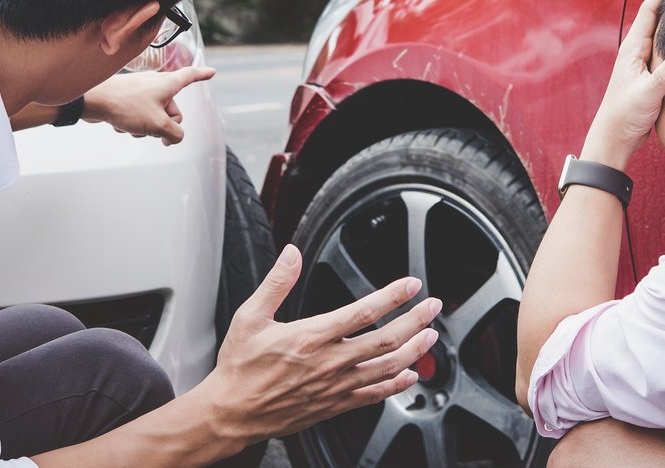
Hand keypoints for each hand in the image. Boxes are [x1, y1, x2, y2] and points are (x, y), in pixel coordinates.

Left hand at [82, 67, 215, 144]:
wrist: (93, 100)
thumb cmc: (126, 105)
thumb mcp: (158, 125)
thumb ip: (175, 134)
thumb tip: (175, 137)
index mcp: (167, 84)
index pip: (190, 77)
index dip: (202, 75)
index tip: (211, 72)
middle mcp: (156, 84)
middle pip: (172, 110)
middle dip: (164, 124)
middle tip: (154, 129)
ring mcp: (141, 91)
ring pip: (154, 116)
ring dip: (145, 126)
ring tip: (132, 124)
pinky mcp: (127, 98)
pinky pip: (138, 116)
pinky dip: (133, 123)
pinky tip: (121, 123)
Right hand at [202, 244, 441, 443]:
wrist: (231, 413)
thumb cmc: (239, 366)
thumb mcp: (249, 316)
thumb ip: (276, 282)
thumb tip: (291, 252)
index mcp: (310, 337)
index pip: (362, 312)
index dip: (391, 297)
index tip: (410, 285)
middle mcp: (328, 363)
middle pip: (384, 340)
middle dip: (414, 320)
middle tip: (433, 306)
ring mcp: (334, 387)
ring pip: (385, 368)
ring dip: (413, 350)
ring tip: (430, 336)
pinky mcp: (333, 406)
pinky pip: (373, 396)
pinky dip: (395, 385)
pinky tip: (409, 375)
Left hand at [581, 0, 664, 167]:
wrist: (615, 138)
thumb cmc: (625, 115)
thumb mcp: (646, 95)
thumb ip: (663, 76)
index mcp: (632, 49)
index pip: (650, 11)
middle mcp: (637, 51)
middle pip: (657, 16)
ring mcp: (644, 62)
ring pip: (663, 32)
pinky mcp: (652, 75)